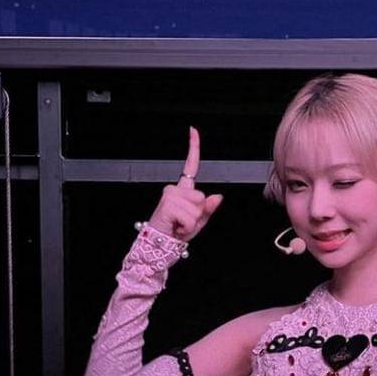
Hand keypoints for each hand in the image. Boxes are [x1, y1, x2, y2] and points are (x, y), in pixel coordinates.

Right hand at [148, 126, 223, 241]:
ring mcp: (170, 195)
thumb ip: (208, 210)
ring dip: (192, 222)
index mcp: (182, 191)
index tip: (192, 130)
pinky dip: (187, 227)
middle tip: (183, 222)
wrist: (158, 245)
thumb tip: (218, 196)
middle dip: (198, 214)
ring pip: (198, 207)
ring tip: (179, 224)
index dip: (193, 148)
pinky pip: (191, 217)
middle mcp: (174, 189)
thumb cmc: (175, 233)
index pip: (190, 166)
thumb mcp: (198, 222)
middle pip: (202, 197)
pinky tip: (176, 226)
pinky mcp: (168, 203)